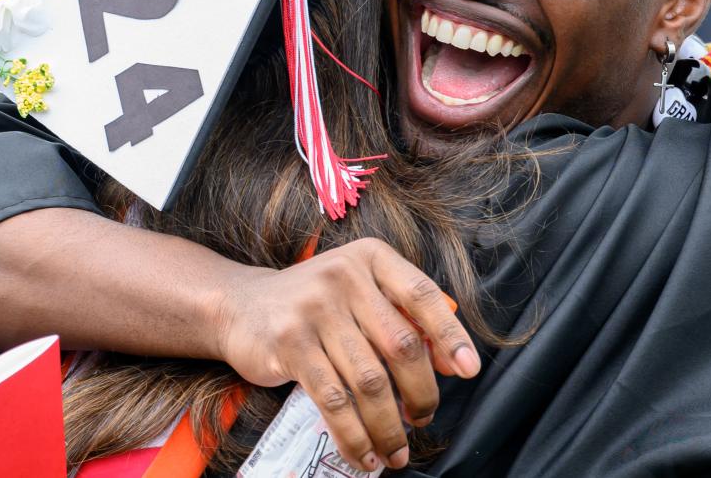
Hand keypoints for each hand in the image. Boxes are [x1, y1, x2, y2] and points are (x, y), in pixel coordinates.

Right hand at [211, 237, 480, 471]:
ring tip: (396, 451)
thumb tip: (451, 362)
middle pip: (402, 344)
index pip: (422, 295)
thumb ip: (402, 316)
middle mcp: (344, 276)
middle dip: (422, 393)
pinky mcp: (290, 344)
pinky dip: (354, 435)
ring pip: (370, 381)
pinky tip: (363, 453)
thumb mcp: (359, 290)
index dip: (451, 335)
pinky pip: (334, 401)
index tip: (470, 370)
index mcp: (371, 258)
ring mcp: (314, 309)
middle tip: (423, 420)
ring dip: (389, 427)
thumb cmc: (316, 303)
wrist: (241, 305)